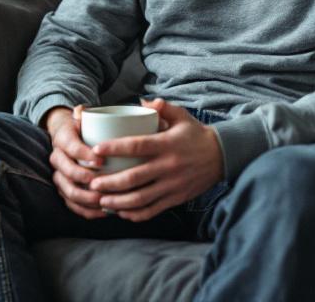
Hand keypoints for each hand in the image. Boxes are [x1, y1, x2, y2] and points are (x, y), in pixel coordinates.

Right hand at [44, 105, 108, 219]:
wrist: (68, 136)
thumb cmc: (81, 127)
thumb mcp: (81, 116)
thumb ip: (82, 111)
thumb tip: (81, 111)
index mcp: (62, 139)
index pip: (71, 147)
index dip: (84, 155)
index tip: (101, 160)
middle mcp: (57, 158)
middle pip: (67, 172)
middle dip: (84, 179)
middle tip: (102, 184)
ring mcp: (60, 175)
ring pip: (68, 191)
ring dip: (85, 198)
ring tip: (103, 201)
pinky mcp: (65, 189)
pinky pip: (72, 203)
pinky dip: (86, 210)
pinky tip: (102, 213)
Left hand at [87, 98, 223, 221]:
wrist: (222, 156)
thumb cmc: (195, 134)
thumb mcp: (182, 116)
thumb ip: (162, 107)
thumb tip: (141, 101)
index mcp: (166, 144)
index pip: (137, 146)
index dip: (115, 148)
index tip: (96, 150)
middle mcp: (168, 166)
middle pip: (134, 178)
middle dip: (110, 183)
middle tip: (92, 183)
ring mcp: (172, 185)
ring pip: (141, 198)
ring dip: (118, 202)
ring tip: (101, 201)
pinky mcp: (176, 198)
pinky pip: (153, 210)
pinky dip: (136, 214)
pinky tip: (122, 212)